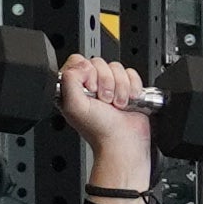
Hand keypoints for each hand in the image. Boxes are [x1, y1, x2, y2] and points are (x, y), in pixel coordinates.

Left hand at [59, 51, 154, 176]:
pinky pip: (131, 73)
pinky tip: (127, 101)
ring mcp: (110, 86)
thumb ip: (70, 80)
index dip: (86, 72)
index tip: (90, 89)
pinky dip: (132, 87)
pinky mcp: (127, 87)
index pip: (78, 61)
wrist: (123, 142)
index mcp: (73, 87)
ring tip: (116, 104)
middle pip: (99, 62)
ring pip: (116, 67)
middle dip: (106, 82)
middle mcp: (91, 85)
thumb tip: (81, 65)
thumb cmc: (99, 130)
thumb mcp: (74, 106)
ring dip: (120, 87)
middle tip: (104, 100)